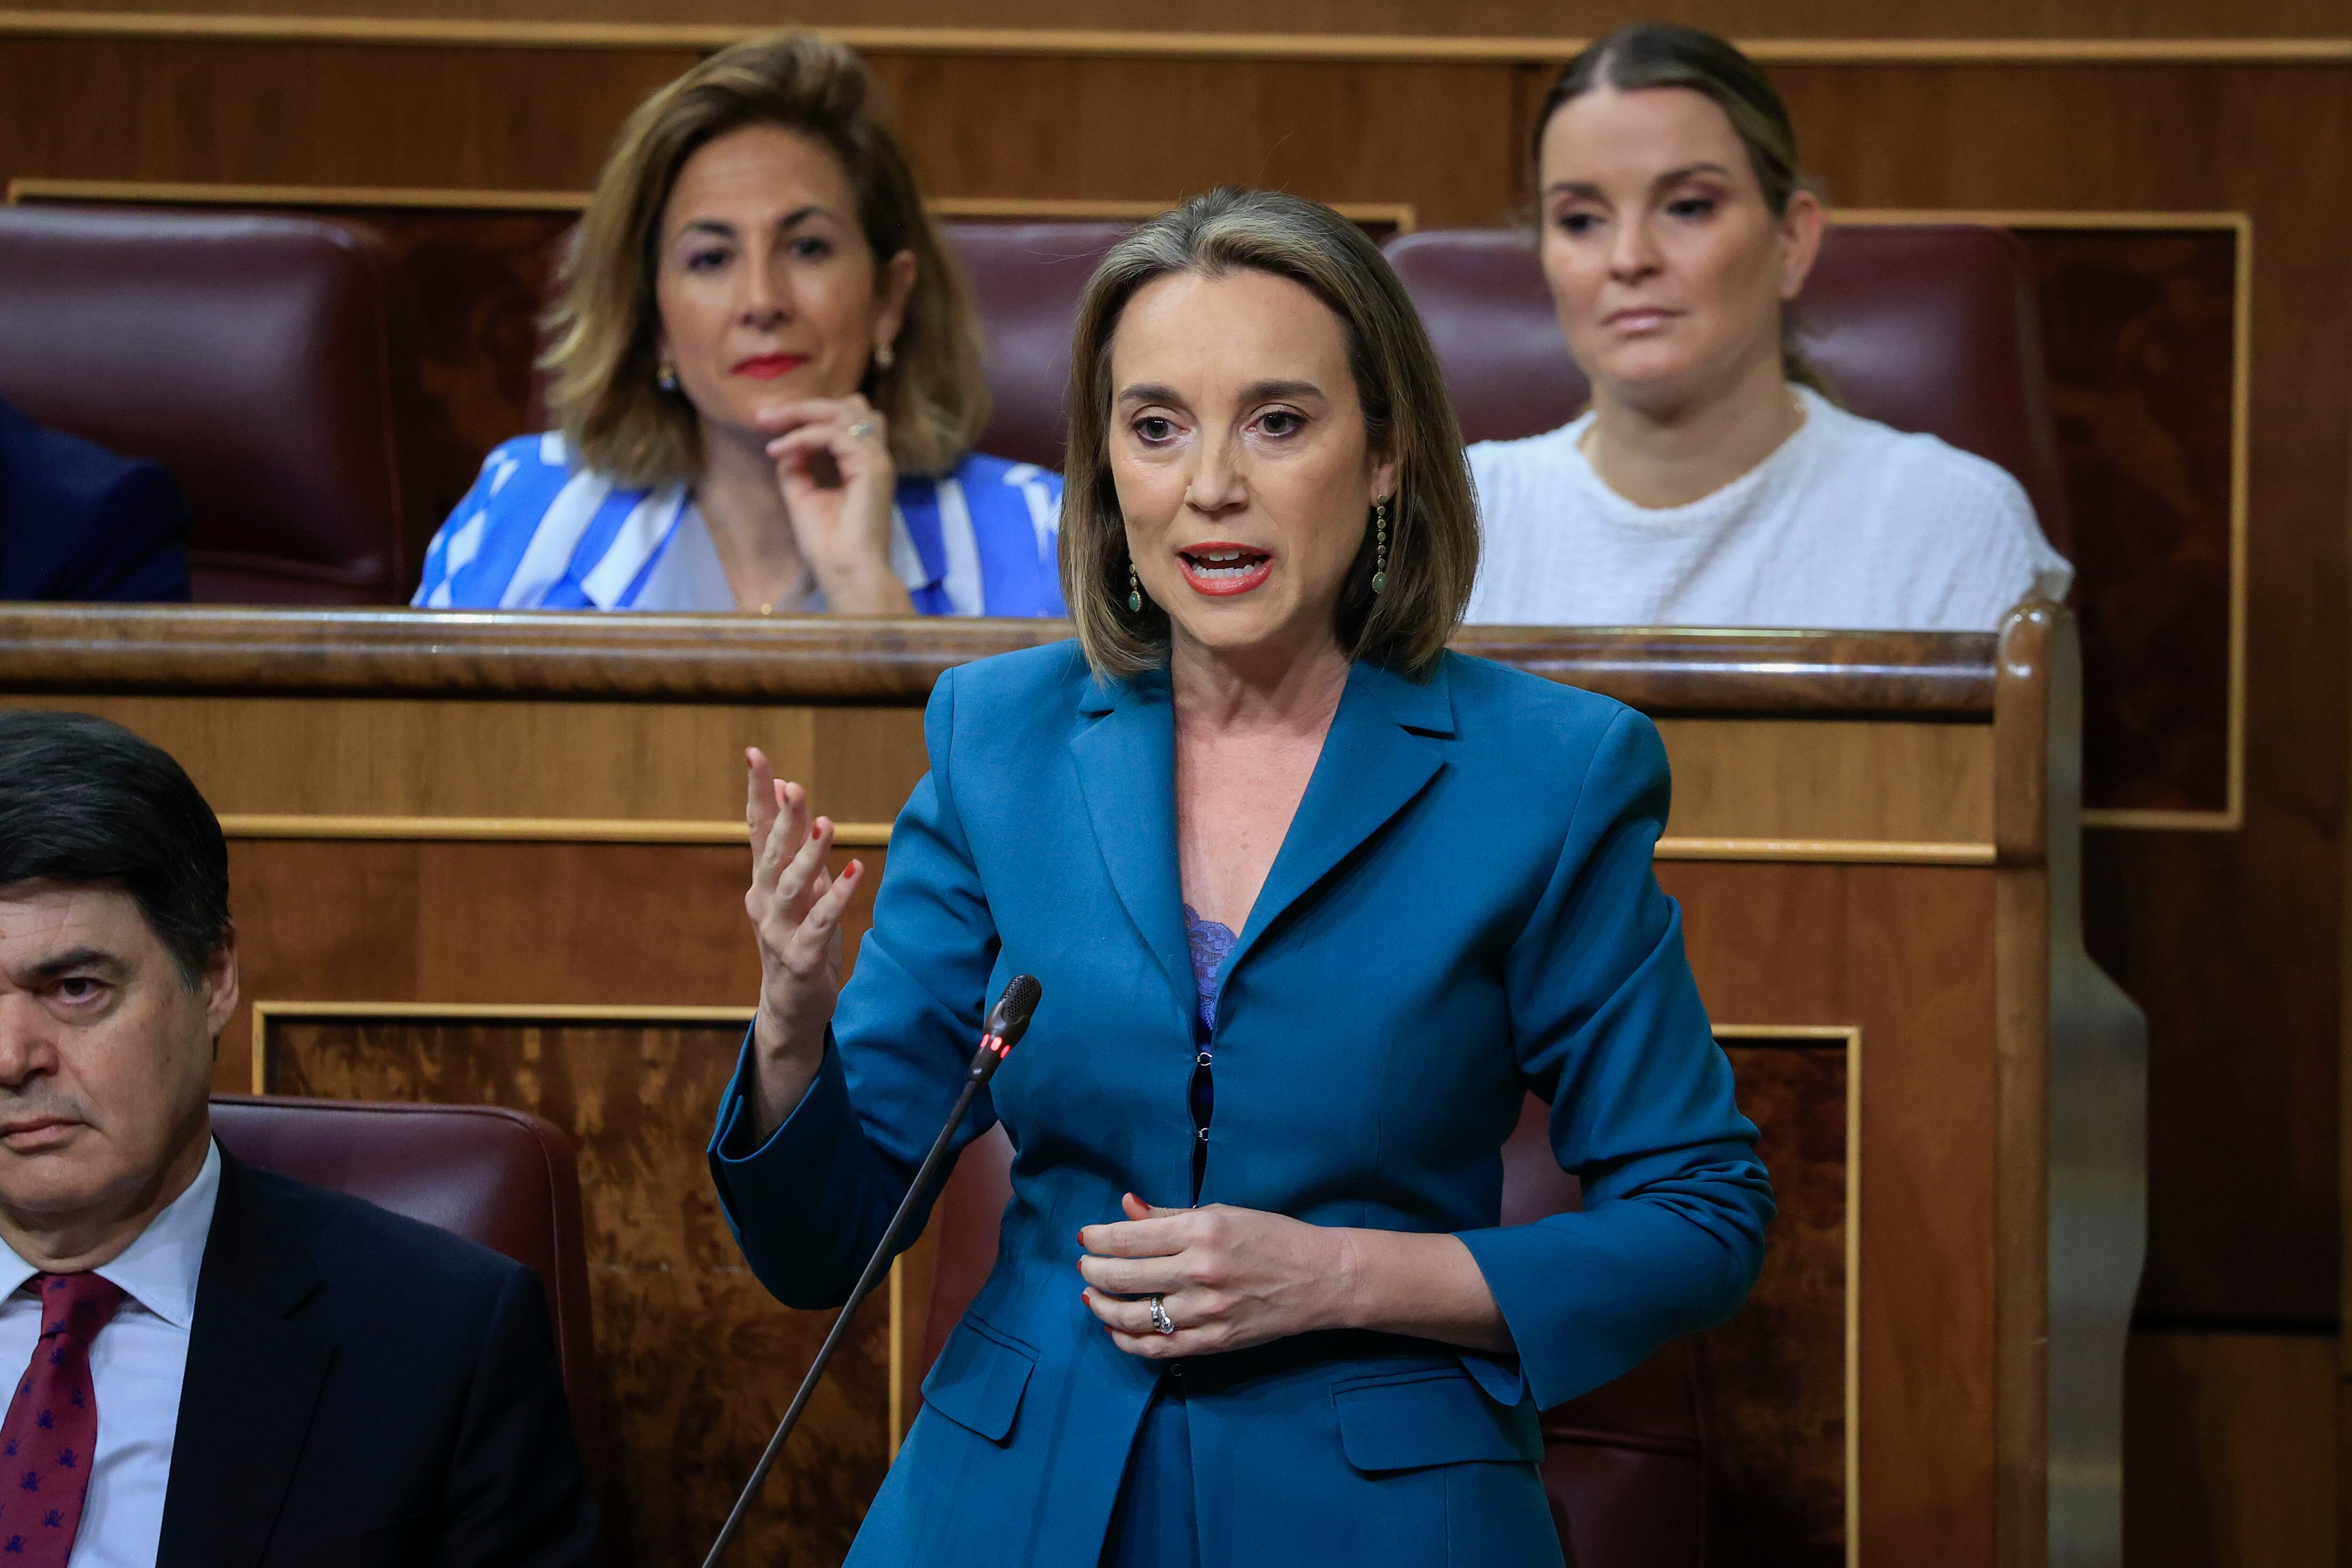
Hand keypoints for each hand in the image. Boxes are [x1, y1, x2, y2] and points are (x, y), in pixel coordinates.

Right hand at [743, 746, 862, 1135]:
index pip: (757, 828)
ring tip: (826, 824)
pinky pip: (821, 922)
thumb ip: (791, 843)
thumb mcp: (796, 886)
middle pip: (771, 853)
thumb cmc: (797, 936)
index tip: (755, 754)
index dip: (757, 792)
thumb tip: (786, 790)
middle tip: (794, 787)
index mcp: (761, 881)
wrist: (791, 1005)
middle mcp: (763, 901)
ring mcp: (778, 931)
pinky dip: (837, 896)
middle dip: (783, 818)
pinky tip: (856, 870)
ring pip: (792, 887)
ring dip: (809, 855)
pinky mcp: (800, 957)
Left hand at [757, 396, 914, 614]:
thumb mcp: (803, 495)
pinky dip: (802, 437)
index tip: (767, 424)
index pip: (842, 419)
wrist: (846, 574)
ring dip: (802, 413)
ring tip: (770, 425)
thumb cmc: (829, 546)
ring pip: (842, 411)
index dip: (805, 415)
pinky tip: (780, 450)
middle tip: (765, 416)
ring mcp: (876, 461)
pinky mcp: (871, 468)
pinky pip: (832, 435)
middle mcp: (874, 457)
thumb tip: (785, 443)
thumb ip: (797, 465)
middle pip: (848, 405)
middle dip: (803, 406)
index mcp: (863, 464)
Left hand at [1077, 1194, 1346, 1358]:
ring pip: (1134, 1317)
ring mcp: (1206, 1311)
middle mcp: (1200, 1271)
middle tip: (1084, 1266)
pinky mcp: (1214, 1342)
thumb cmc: (1273, 1237)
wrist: (1321, 1278)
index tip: (1085, 1238)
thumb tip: (1126, 1207)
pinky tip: (1115, 1329)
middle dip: (1093, 1271)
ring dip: (1102, 1307)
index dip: (1098, 1238)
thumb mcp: (1223, 1213)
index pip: (1130, 1237)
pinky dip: (1128, 1341)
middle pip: (1124, 1276)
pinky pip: (1158, 1348)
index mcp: (1202, 1231)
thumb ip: (1170, 1215)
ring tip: (1091, 1297)